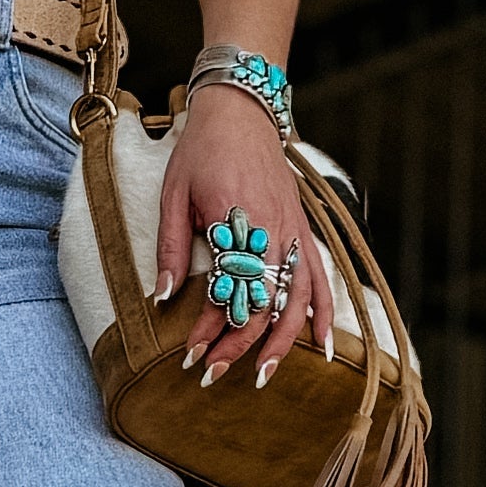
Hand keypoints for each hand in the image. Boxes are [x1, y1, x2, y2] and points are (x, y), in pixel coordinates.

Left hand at [155, 83, 331, 389]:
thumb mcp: (174, 195)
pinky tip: (325, 344)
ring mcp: (294, 231)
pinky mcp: (305, 229)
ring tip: (265, 375)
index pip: (226, 290)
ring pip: (296, 299)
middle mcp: (272, 230)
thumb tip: (160, 298)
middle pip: (262, 303)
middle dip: (239, 344)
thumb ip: (171, 248)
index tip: (190, 353)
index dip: (209, 328)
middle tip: (215, 373)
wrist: (241, 112)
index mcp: (235, 221)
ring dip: (283, 341)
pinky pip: (323, 278)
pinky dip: (325, 312)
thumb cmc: (202, 151)